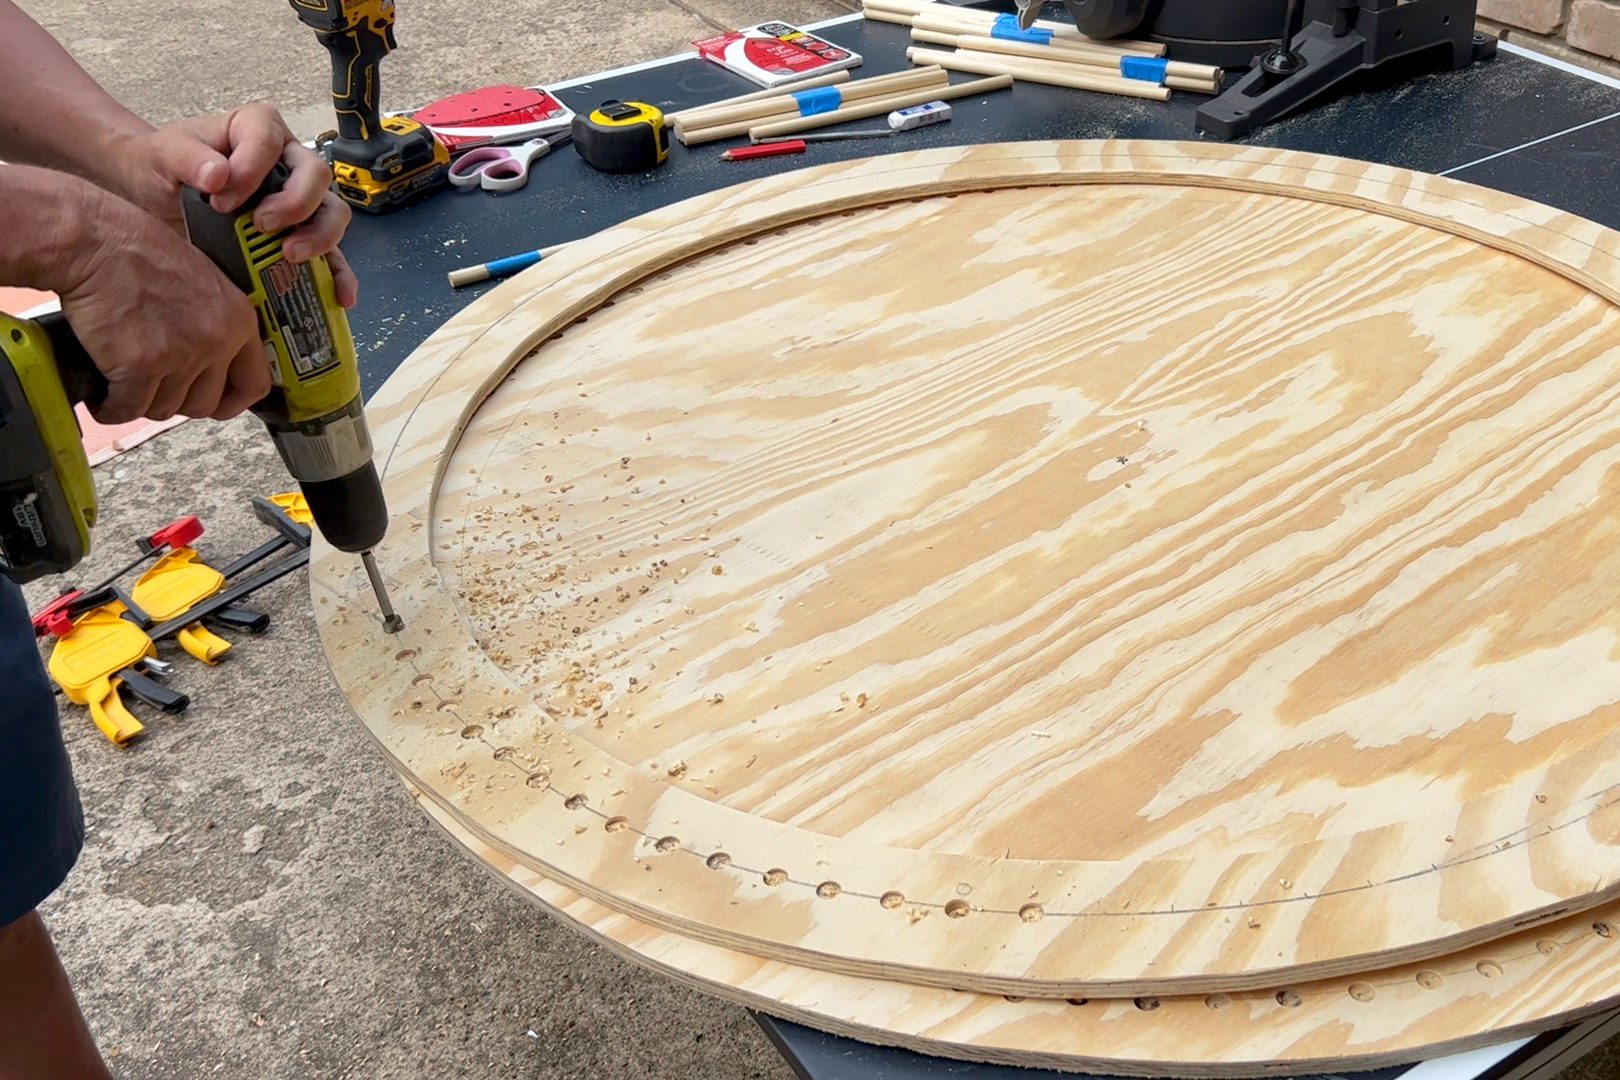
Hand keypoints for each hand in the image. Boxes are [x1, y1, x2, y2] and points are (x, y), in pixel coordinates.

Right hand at [58, 185, 266, 423]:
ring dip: (143, 402)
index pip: (255, 383)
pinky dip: (113, 408)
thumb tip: (212, 358)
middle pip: (206, 404)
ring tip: (125, 385)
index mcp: (238, 320)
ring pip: (166, 408)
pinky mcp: (141, 367)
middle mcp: (217, 341)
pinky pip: (129, 408)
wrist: (97, 242)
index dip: (233, 401)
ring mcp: (181, 356)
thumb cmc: (139, 252)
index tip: (218, 405)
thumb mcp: (203, 281)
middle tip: (155, 388)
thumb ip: (215, 320)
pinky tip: (104, 398)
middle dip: (178, 401)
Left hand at [114, 104, 357, 307]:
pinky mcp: (300, 235)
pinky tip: (339, 296)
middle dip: (295, 203)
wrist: (154, 198)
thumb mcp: (163, 154)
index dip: (252, 169)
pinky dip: (338, 275)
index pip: (270, 141)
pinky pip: (331, 254)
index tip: (220, 199)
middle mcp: (287, 161)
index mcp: (256, 130)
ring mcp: (299, 200)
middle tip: (261, 225)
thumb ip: (186, 157)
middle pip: (316, 175)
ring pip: (332, 212)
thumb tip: (217, 175)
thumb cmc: (162, 167)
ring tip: (290, 256)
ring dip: (320, 236)